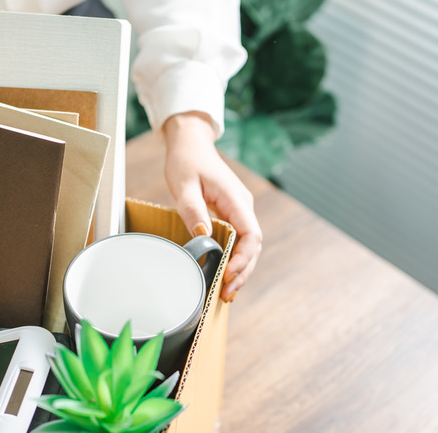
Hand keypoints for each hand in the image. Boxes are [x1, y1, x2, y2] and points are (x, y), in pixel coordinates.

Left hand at [162, 111, 261, 301]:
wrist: (191, 143)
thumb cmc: (186, 161)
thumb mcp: (184, 186)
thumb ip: (193, 211)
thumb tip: (204, 237)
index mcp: (235, 199)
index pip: (251, 234)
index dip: (243, 258)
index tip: (228, 274)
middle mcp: (243, 205)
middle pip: (253, 245)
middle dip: (243, 271)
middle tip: (227, 293)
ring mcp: (239, 209)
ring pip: (248, 244)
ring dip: (240, 268)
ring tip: (227, 291)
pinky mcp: (232, 212)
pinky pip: (239, 239)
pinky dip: (235, 258)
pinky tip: (225, 274)